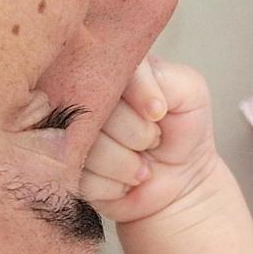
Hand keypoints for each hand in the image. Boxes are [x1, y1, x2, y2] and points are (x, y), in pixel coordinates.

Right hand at [78, 60, 219, 226]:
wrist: (179, 181)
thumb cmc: (182, 130)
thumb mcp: (188, 92)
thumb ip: (160, 77)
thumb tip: (133, 95)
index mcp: (105, 68)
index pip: (105, 68)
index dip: (137, 95)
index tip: (159, 113)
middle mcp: (78, 97)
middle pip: (94, 108)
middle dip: (136, 133)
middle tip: (152, 139)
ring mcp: (66, 134)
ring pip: (87, 146)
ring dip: (126, 163)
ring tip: (140, 162)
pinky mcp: (64, 170)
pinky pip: (83, 178)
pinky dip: (114, 185)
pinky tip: (123, 180)